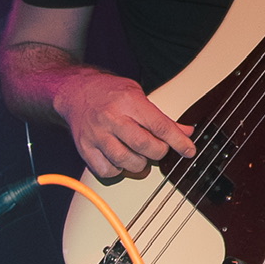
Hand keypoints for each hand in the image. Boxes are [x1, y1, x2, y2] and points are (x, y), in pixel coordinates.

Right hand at [54, 67, 194, 179]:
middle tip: (159, 150)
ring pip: (125, 161)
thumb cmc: (108, 93)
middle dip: (158, 152)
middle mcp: (111, 118)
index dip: (177, 141)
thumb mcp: (138, 95)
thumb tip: (185, 132)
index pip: (159, 125)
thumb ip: (161, 117)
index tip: (188, 150)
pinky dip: (118, 170)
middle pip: (143, 145)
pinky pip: (107, 171)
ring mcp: (96, 135)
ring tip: (140, 156)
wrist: (76, 92)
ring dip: (139, 164)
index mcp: (128, 101)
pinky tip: (120, 160)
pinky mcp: (85, 149)